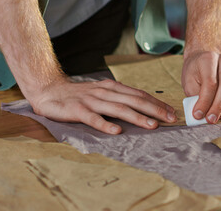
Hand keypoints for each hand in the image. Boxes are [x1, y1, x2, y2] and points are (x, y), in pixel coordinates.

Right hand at [29, 79, 176, 133]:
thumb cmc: (79, 95)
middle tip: (169, 119)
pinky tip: (117, 131)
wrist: (49, 90)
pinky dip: (106, 124)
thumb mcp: (102, 93)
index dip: (156, 103)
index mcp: (112, 88)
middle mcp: (105, 93)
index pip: (139, 95)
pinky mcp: (78, 110)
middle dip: (154, 110)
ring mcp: (91, 101)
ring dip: (137, 117)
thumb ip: (119, 98)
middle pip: (134, 101)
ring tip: (152, 125)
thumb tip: (143, 107)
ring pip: (118, 109)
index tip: (171, 112)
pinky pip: (93, 119)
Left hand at [181, 51, 220, 123]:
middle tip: (209, 120)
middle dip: (218, 107)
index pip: (211, 83)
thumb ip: (194, 96)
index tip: (197, 115)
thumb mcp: (188, 81)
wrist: (203, 59)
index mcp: (209, 58)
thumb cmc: (194, 72)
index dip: (205, 101)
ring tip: (213, 118)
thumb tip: (201, 115)